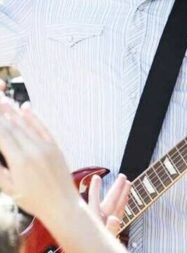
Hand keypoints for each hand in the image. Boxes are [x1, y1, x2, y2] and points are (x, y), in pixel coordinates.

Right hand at [0, 99, 76, 221]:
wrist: (62, 204)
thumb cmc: (33, 200)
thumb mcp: (9, 188)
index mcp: (20, 160)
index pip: (2, 135)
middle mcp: (34, 150)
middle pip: (13, 126)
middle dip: (1, 113)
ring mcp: (47, 147)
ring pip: (27, 125)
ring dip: (14, 111)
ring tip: (3, 99)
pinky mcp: (56, 147)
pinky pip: (43, 129)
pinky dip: (34, 118)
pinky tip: (26, 108)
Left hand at [88, 174, 130, 236]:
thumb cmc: (93, 250)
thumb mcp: (102, 242)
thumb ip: (109, 231)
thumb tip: (114, 218)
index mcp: (93, 224)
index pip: (95, 203)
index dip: (96, 190)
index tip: (97, 178)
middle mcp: (99, 224)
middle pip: (108, 203)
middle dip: (115, 189)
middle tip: (122, 176)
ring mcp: (105, 228)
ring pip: (115, 208)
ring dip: (121, 196)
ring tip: (127, 184)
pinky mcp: (111, 233)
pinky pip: (118, 217)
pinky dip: (123, 208)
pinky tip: (126, 200)